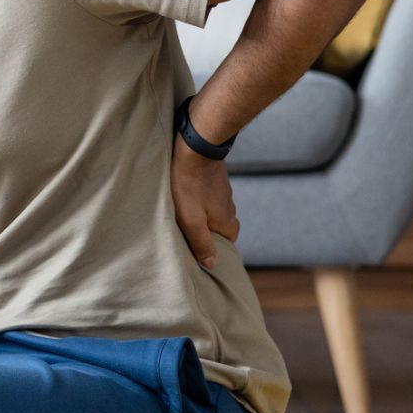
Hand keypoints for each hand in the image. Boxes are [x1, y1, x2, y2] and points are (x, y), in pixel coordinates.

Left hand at [171, 132, 239, 269]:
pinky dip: (198, 201)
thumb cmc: (190, 185)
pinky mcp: (215, 181)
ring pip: (212, 212)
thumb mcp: (192, 220)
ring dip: (200, 215)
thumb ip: (201, 243)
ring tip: (182, 215)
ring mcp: (223, 194)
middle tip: (185, 233)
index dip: (211, 249)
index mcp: (228, 223)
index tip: (194, 250)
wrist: (196, 147)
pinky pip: (208, 198)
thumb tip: (211, 265)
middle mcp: (230, 209)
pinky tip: (185, 198)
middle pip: (219, 229)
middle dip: (204, 233)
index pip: (225, 245)